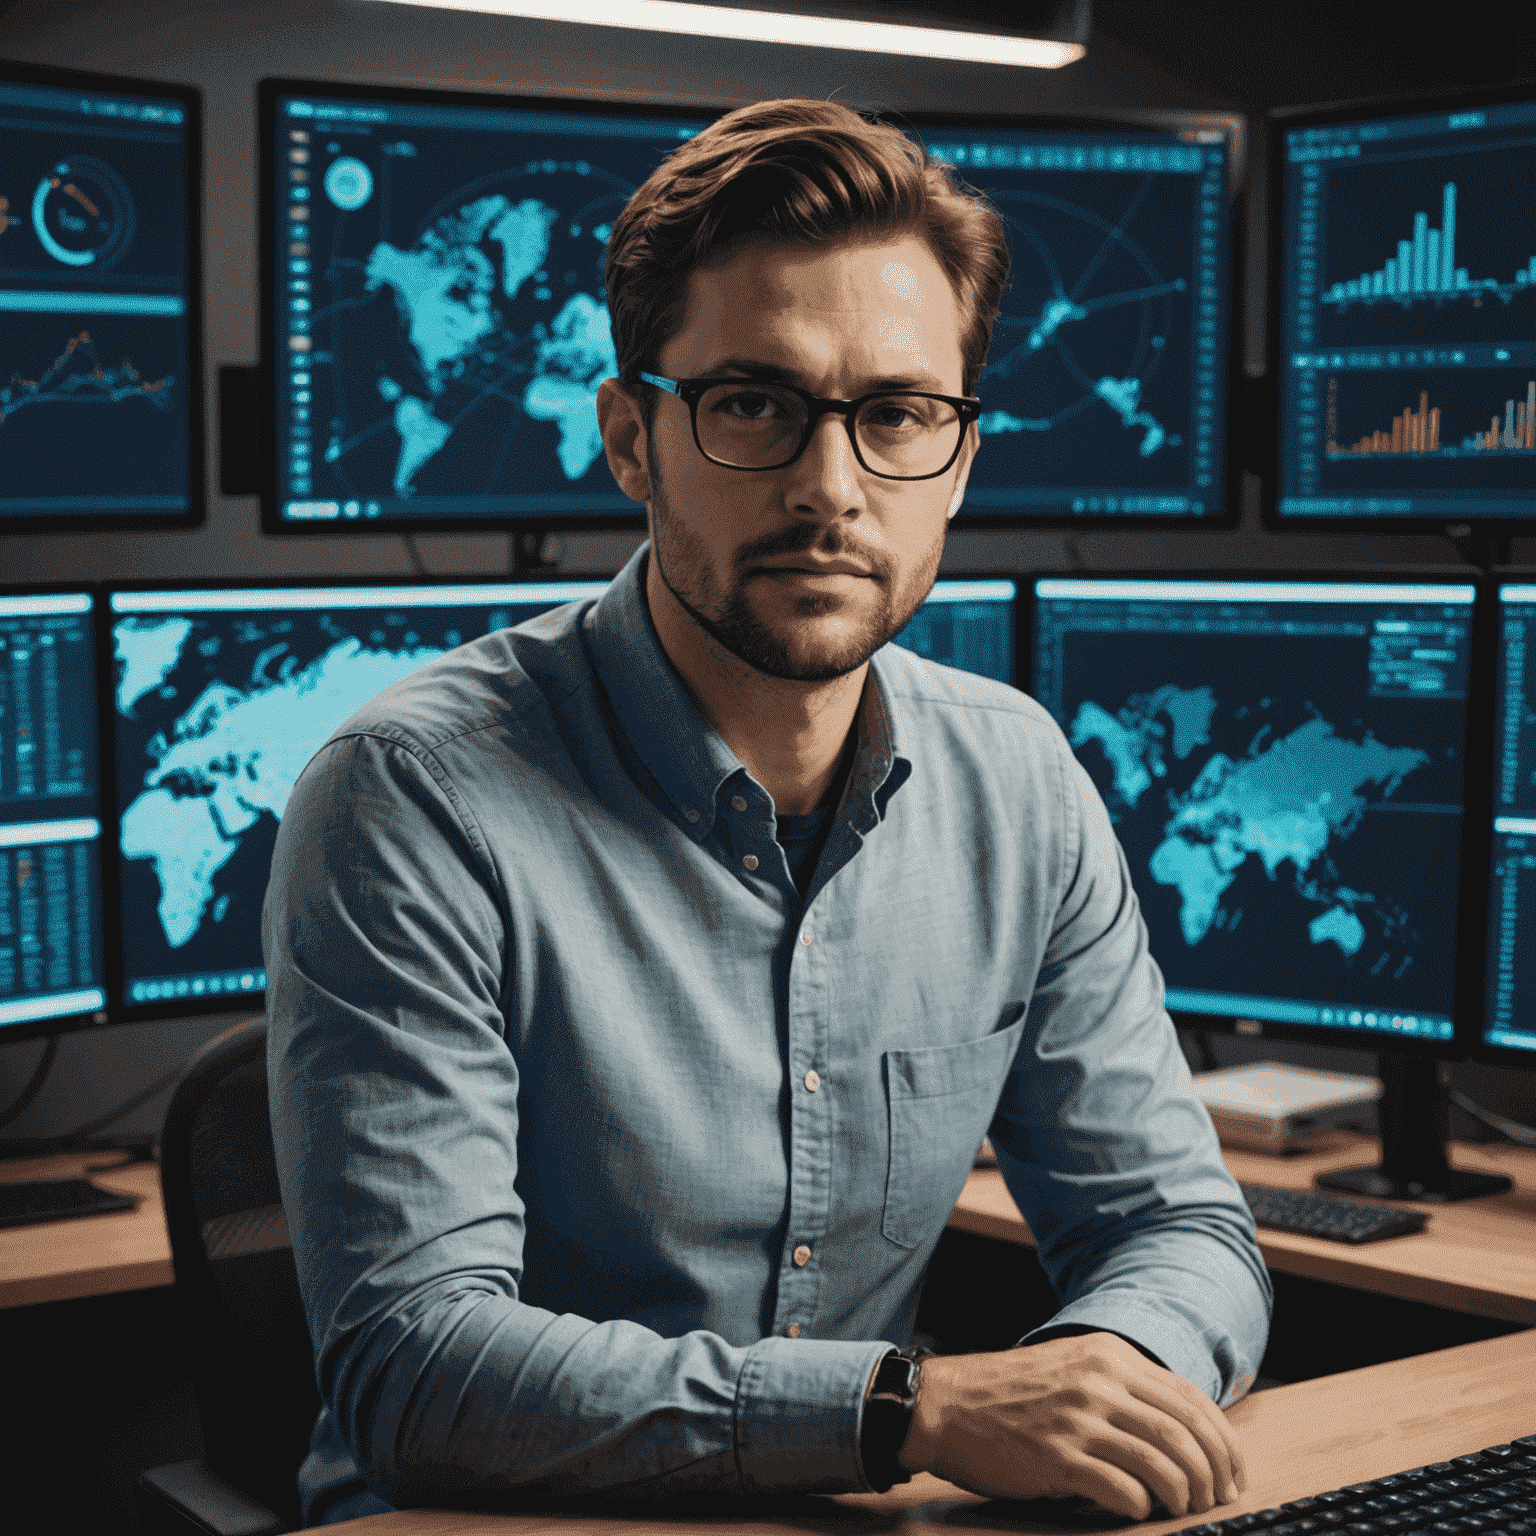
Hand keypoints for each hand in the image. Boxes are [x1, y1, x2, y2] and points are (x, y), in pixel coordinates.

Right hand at [896, 1332, 1247, 1520]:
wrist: (947, 1404)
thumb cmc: (1011, 1395)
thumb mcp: (1071, 1369)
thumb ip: (1121, 1387)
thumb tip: (1183, 1432)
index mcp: (1107, 1355)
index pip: (1189, 1398)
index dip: (1222, 1441)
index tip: (1232, 1472)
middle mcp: (1098, 1380)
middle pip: (1184, 1432)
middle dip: (1212, 1474)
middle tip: (1218, 1499)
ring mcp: (1078, 1418)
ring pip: (1162, 1463)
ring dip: (1183, 1496)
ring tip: (1182, 1510)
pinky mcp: (1059, 1457)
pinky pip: (1123, 1490)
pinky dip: (1140, 1507)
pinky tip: (1136, 1510)